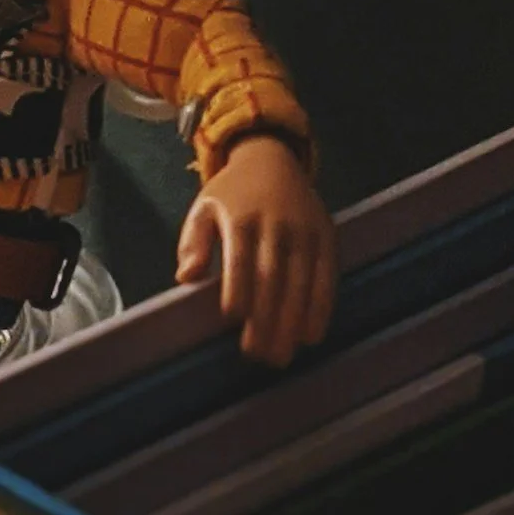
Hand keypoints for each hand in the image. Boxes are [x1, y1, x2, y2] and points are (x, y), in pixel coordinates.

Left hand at [175, 132, 336, 366]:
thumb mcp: (204, 207)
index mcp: (242, 219)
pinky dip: (321, 308)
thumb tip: (186, 277)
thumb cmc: (232, 193)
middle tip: (258, 356)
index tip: (233, 320)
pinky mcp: (327, 238)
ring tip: (282, 355)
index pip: (241, 260)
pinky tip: (312, 335)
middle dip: (266, 319)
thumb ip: (193, 242)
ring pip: (301, 282)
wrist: (272, 158)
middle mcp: (277, 225)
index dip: (239, 289)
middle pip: (272, 278)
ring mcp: (305, 232)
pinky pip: (326, 277)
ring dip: (292, 322)